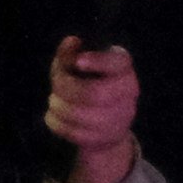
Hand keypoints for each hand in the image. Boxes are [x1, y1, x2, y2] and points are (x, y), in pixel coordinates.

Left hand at [46, 39, 139, 182]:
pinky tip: (56, 114)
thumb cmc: (86, 83)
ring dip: (57, 104)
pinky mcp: (103, 141)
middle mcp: (128, 97)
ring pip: (79, 114)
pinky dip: (55, 120)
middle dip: (65, 86)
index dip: (98, 61)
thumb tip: (72, 41)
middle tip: (56, 83)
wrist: (104, 126)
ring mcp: (118, 122)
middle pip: (94, 92)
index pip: (118, 64)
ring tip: (55, 99)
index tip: (79, 61)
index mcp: (123, 72)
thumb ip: (70, 52)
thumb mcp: (76, 65)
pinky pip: (70, 131)